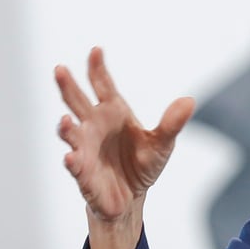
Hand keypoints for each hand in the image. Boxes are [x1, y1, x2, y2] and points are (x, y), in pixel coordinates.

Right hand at [55, 47, 193, 248]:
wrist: (131, 198)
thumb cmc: (141, 164)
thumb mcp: (162, 144)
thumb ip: (172, 123)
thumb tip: (189, 101)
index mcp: (113, 112)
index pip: (102, 85)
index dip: (97, 68)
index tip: (96, 50)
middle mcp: (94, 126)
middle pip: (76, 101)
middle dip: (67, 86)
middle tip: (60, 69)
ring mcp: (85, 148)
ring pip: (71, 134)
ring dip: (65, 127)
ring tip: (64, 120)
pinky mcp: (84, 174)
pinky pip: (76, 167)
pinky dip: (73, 162)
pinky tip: (72, 158)